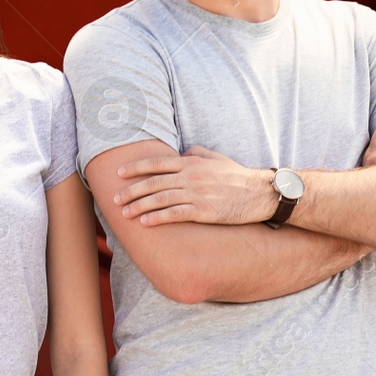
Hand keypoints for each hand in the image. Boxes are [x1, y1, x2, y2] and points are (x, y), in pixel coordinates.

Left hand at [113, 145, 277, 225]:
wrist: (260, 193)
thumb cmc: (239, 177)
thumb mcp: (217, 158)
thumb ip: (197, 153)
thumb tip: (181, 153)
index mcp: (192, 163)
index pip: (157, 163)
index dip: (136, 168)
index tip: (119, 173)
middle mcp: (192, 177)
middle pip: (154, 182)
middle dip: (131, 190)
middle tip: (115, 198)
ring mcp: (198, 195)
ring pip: (161, 199)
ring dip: (139, 206)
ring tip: (125, 212)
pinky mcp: (205, 212)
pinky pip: (175, 214)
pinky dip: (158, 218)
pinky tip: (145, 222)